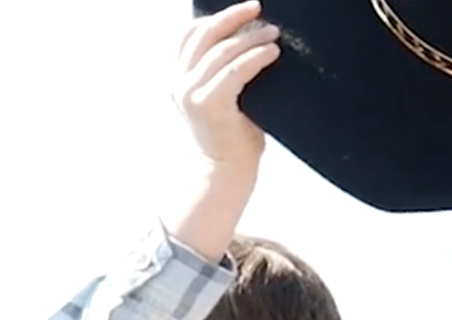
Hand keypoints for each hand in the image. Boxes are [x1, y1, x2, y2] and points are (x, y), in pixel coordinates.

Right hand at [177, 2, 279, 172]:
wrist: (226, 171)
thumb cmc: (231, 133)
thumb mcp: (219, 94)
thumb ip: (222, 69)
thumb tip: (248, 35)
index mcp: (178, 79)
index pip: (188, 35)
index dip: (214, 17)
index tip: (243, 11)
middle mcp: (179, 84)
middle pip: (204, 35)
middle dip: (233, 17)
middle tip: (258, 8)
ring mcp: (190, 95)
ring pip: (221, 51)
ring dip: (251, 37)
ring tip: (273, 33)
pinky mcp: (208, 105)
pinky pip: (235, 70)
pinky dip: (256, 57)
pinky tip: (272, 52)